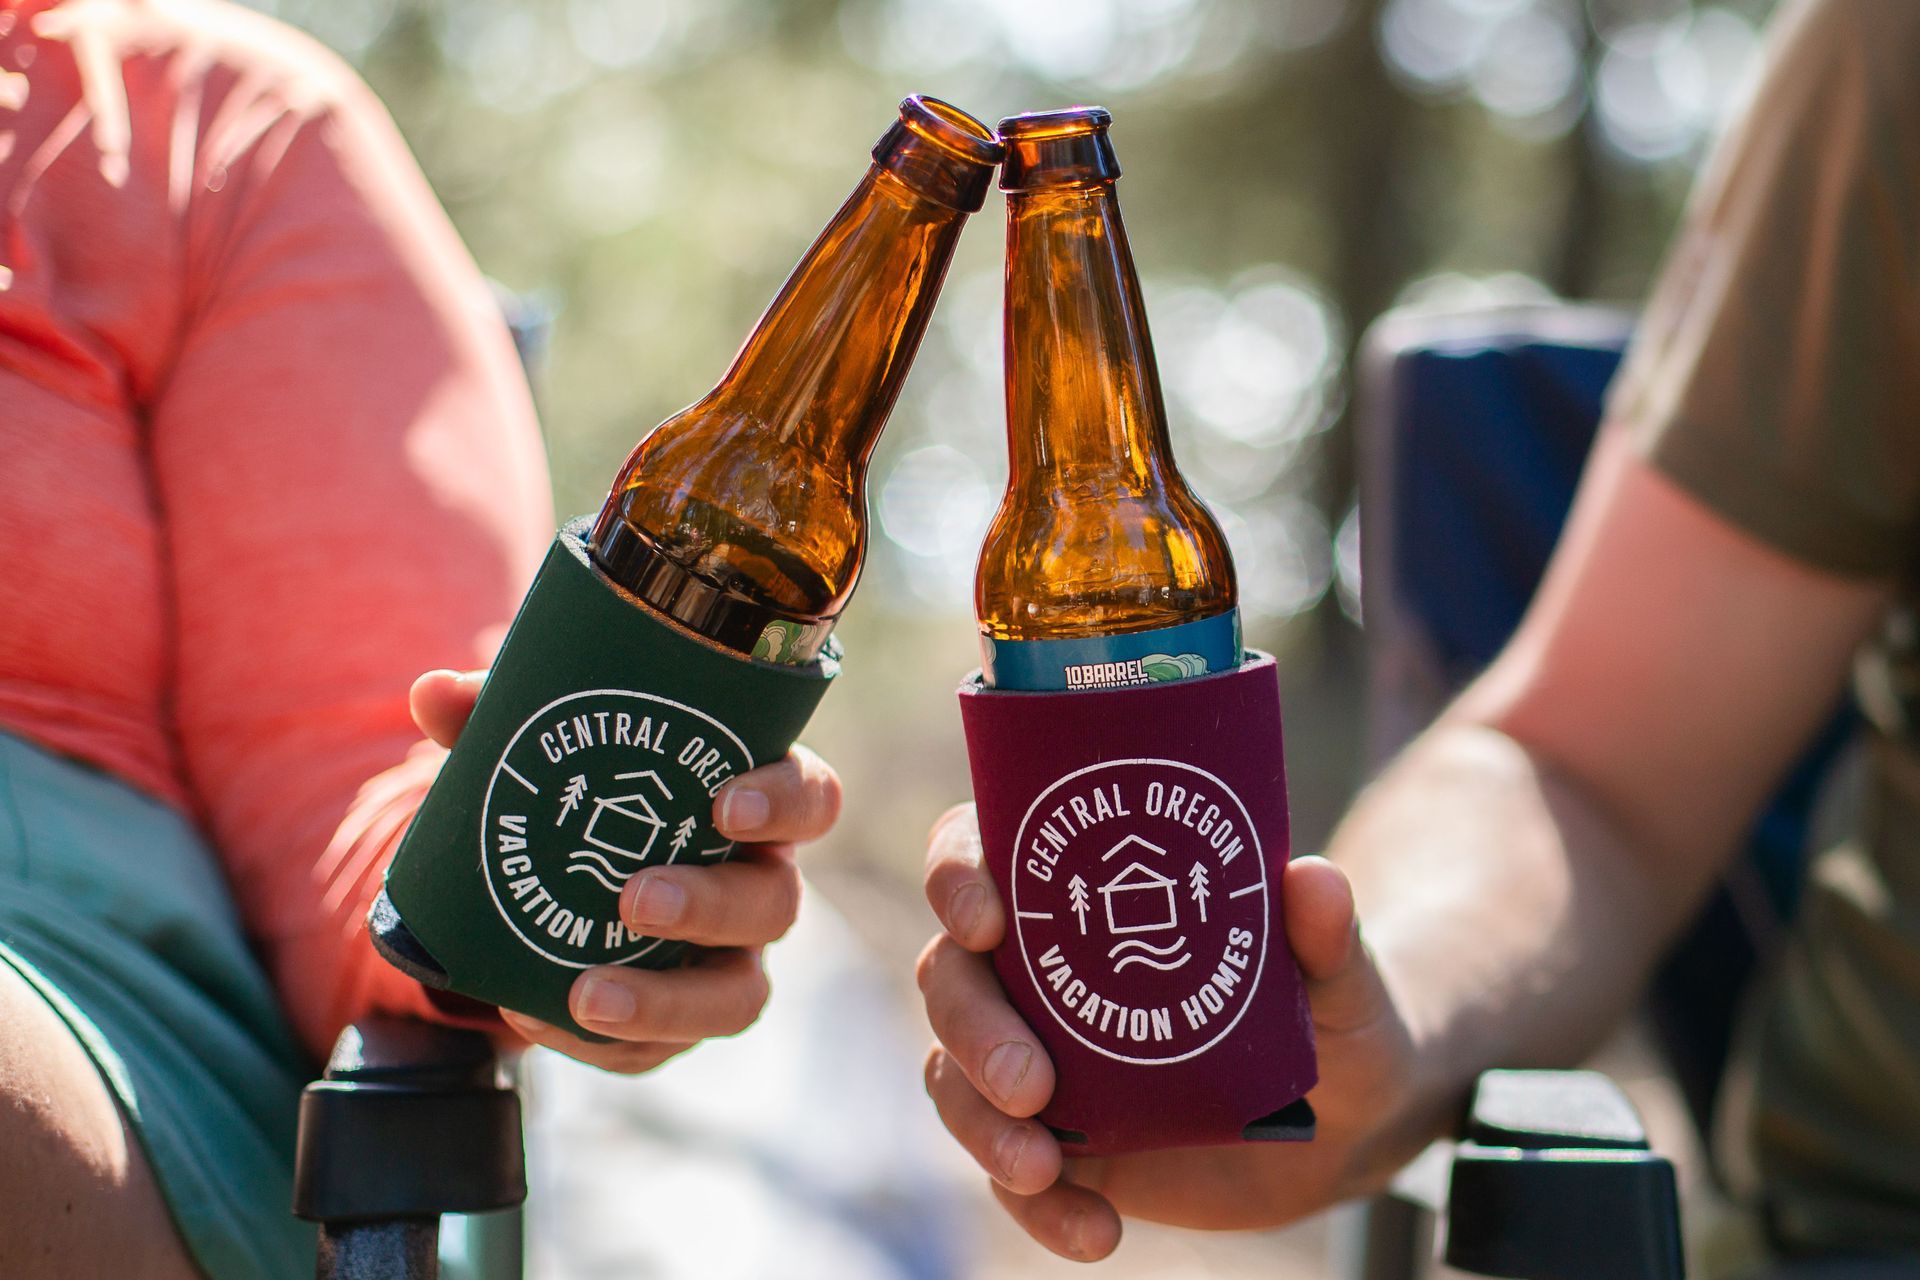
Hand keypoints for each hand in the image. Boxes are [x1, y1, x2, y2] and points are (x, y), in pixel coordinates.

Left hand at [409, 668, 841, 1072]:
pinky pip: (660, 1050)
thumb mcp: (538, 752)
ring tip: (587, 993)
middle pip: (775, 903)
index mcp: (748, 805)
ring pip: (738, 997)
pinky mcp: (678, 1027)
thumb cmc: (574, 799)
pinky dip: (605, 1043)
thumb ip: (495, 718)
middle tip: (635, 898)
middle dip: (711, 905)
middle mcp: (756, 885)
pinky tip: (543, 1019)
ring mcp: (727, 963)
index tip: (724, 805)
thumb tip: (433, 694)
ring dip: (667, 999)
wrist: (542, 890)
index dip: (785, 803)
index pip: (812, 798)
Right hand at [918, 804, 1431, 1260]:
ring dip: (979, 1123)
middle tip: (1030, 1082)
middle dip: (972, 1027)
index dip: (958, 874)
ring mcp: (1038, 1056)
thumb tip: (1316, 880)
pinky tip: (1095, 1231)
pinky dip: (1037, 1208)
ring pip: (954, 1075)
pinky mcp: (1055, 1141)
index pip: (984, 852)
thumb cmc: (1331, 1016)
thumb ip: (1328, 938)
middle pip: (951, 975)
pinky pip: (1009, 1174)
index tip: (988, 920)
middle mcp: (1039, 967)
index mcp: (1083, 892)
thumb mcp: (1341, 980)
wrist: (1342, 1121)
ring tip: (1043, 1168)